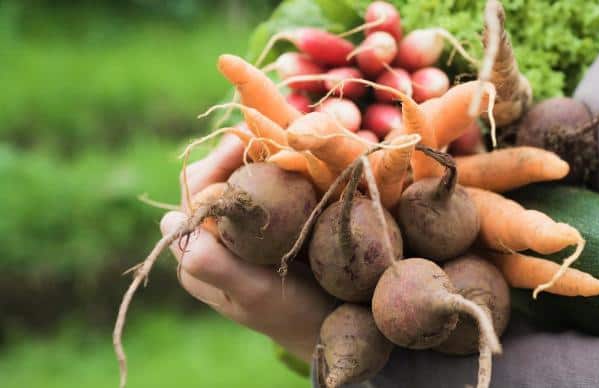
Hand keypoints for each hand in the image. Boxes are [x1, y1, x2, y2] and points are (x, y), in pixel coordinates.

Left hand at [160, 132, 334, 361]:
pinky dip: (278, 167)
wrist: (328, 327)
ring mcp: (238, 230)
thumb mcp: (253, 293)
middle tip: (273, 132)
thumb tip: (168, 221)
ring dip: (260, 155)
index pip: (195, 191)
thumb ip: (211, 264)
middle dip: (241, 151)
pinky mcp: (264, 225)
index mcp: (196, 252)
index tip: (253, 143)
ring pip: (240, 176)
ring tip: (285, 138)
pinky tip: (298, 157)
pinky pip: (265, 185)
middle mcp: (211, 238)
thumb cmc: (292, 313)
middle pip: (216, 176)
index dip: (219, 162)